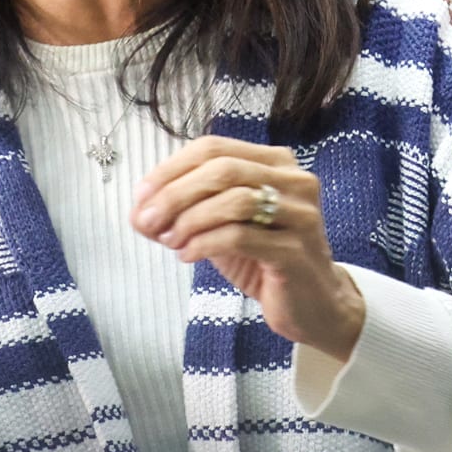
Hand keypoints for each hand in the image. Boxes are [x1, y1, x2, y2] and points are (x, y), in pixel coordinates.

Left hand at [132, 136, 362, 360]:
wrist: (312, 304)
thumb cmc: (264, 259)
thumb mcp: (223, 227)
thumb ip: (187, 212)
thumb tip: (139, 212)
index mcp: (275, 163)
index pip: (214, 148)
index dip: (171, 169)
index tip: (141, 197)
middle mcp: (294, 181)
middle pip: (223, 170)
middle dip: (175, 194)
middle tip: (148, 221)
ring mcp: (300, 215)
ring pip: (234, 201)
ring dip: (190, 220)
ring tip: (170, 241)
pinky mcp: (295, 251)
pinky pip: (241, 237)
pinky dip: (205, 243)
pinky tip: (187, 256)